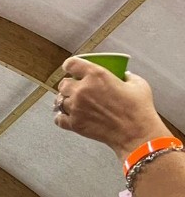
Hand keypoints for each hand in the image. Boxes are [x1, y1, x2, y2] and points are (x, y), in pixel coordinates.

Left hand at [54, 57, 171, 159]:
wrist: (135, 132)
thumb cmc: (138, 108)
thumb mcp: (137, 83)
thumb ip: (125, 76)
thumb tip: (123, 76)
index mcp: (96, 75)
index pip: (72, 64)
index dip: (70, 65)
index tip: (70, 67)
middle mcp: (82, 90)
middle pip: (63, 84)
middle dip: (68, 85)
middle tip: (75, 88)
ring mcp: (76, 107)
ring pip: (59, 101)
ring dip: (66, 101)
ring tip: (74, 103)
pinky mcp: (74, 124)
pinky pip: (58, 119)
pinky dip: (61, 117)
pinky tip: (68, 116)